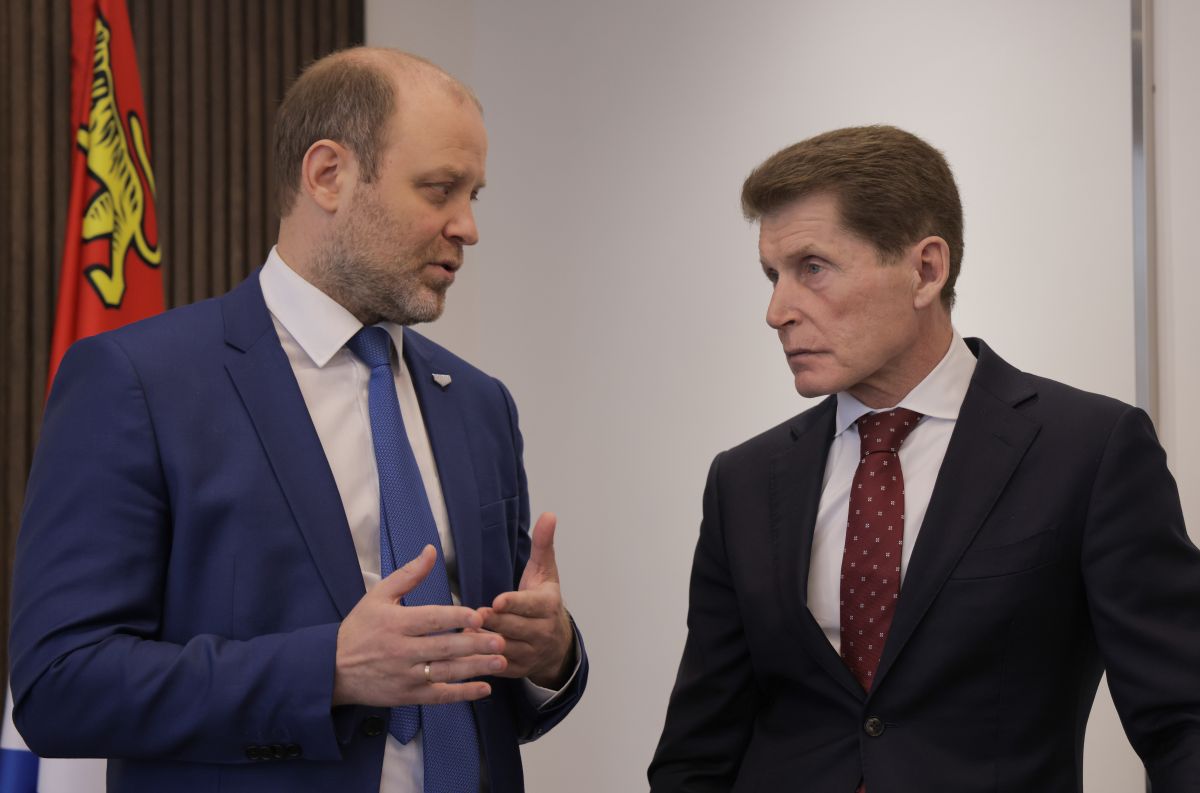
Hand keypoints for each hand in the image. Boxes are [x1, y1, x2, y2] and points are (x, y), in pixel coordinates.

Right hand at [332, 545, 506, 706]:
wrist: (332, 669)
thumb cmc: (358, 629)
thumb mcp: (378, 596)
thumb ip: (408, 575)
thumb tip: (431, 550)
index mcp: (396, 623)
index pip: (430, 619)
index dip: (455, 617)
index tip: (478, 616)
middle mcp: (401, 651)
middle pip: (443, 647)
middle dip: (474, 644)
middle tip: (500, 639)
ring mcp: (405, 676)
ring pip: (446, 673)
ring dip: (475, 668)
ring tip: (501, 660)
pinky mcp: (407, 696)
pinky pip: (439, 697)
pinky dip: (463, 694)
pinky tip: (484, 688)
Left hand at [480, 513, 574, 688]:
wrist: (557, 644)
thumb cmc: (544, 601)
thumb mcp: (545, 571)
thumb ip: (543, 544)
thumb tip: (549, 515)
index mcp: (548, 606)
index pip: (530, 605)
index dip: (513, 604)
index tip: (497, 602)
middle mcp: (542, 632)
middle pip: (514, 627)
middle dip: (494, 622)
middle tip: (474, 615)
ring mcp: (531, 653)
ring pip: (505, 648)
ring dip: (483, 642)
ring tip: (463, 632)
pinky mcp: (518, 669)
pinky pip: (497, 665)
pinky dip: (480, 660)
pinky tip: (463, 651)